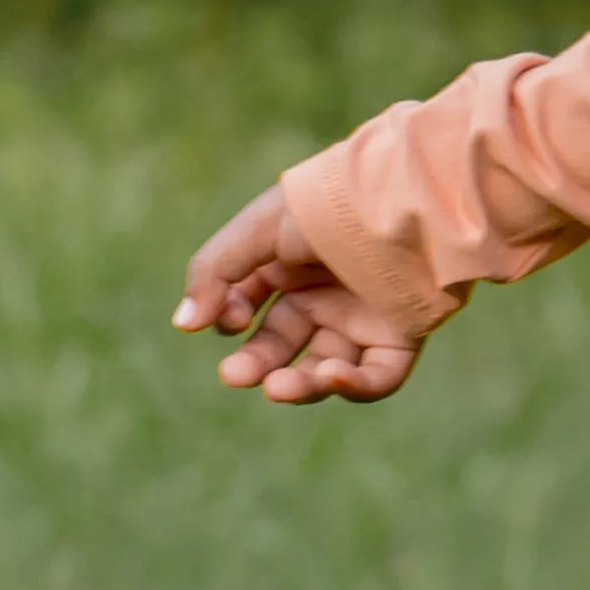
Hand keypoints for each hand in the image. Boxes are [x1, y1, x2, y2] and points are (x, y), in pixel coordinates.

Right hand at [174, 186, 422, 403]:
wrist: (405, 202)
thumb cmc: (329, 208)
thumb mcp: (257, 231)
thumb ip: (214, 273)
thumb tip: (185, 323)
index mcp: (290, 266)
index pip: (248, 307)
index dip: (230, 318)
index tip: (231, 316)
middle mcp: (326, 295)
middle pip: (281, 345)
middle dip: (255, 364)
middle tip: (236, 375)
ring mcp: (364, 317)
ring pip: (325, 369)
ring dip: (301, 386)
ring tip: (279, 388)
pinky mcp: (402, 334)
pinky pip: (379, 377)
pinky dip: (356, 387)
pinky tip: (333, 378)